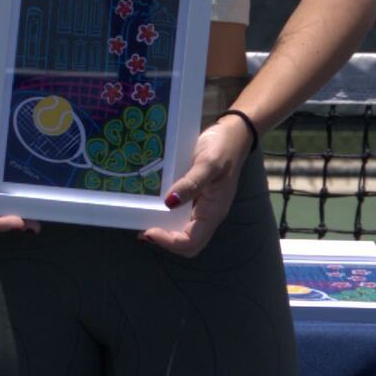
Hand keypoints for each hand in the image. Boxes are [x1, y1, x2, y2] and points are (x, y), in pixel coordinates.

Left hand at [144, 108, 255, 256]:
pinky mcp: (195, 197)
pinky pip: (179, 215)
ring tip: (142, 220)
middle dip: (165, 241)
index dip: (169, 242)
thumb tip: (169, 203)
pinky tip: (150, 205)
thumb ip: (191, 183)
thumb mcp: (208, 163)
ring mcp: (201, 207)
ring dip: (163, 230)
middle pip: (187, 243)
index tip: (148, 230)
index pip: (192, 241)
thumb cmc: (223, 148)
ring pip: (182, 231)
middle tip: (143, 228)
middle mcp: (207, 214)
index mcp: (214, 212)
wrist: (233, 132)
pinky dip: (164, 216)